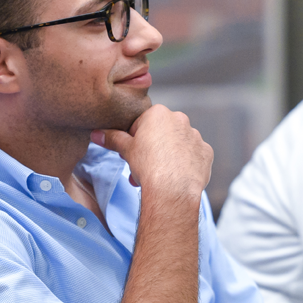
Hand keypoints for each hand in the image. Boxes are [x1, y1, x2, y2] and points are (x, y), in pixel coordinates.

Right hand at [91, 104, 212, 199]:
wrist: (172, 189)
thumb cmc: (148, 166)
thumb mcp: (125, 150)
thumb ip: (112, 138)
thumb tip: (96, 134)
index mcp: (159, 113)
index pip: (142, 123)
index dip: (135, 140)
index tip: (132, 153)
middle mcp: (180, 120)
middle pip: (162, 133)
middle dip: (151, 149)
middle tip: (142, 167)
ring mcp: (196, 136)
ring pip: (178, 144)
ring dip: (168, 156)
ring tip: (158, 176)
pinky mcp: (206, 152)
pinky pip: (194, 156)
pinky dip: (186, 164)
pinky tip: (177, 176)